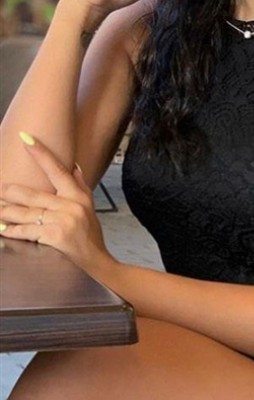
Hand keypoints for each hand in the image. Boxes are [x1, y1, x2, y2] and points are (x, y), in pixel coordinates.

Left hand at [0, 134, 114, 275]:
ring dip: (7, 212)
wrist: (97, 261)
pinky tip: (2, 227)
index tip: (26, 138)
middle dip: (11, 192)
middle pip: (34, 194)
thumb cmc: (90, 234)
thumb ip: (80, 184)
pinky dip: (13, 230)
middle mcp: (71, 204)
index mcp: (78, 195)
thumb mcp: (89, 206)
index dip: (40, 153)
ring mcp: (64, 220)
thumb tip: (73, 164)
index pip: (57, 168)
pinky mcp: (56, 236)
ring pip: (27, 213)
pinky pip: (28, 231)